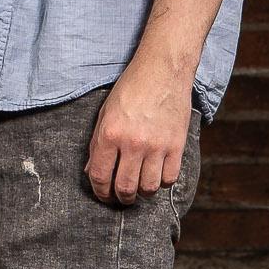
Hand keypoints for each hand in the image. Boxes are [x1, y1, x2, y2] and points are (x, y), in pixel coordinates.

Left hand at [84, 58, 191, 203]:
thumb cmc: (131, 89)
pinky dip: (162, 182)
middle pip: (125, 188)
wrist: (163, 70)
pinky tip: (157, 173)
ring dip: (142, 192)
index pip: (100, 176)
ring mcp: (157, 145)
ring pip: (149, 188)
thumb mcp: (105, 113)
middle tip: (122, 196)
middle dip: (121, 198)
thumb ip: (97, 144)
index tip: (104, 195)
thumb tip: (92, 172)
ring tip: (140, 186)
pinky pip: (169, 178)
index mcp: (110, 134)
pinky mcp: (177, 145)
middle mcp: (133, 143)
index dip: (100, 192)